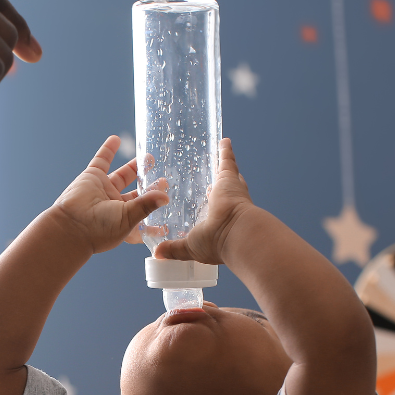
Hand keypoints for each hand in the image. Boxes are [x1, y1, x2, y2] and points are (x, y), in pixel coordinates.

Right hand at [49, 135, 168, 253]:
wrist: (71, 224)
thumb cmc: (99, 229)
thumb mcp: (128, 218)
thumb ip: (146, 205)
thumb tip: (166, 197)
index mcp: (124, 220)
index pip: (144, 213)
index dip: (155, 208)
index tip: (168, 200)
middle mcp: (114, 206)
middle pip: (135, 193)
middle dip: (148, 185)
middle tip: (162, 178)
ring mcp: (103, 190)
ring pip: (122, 175)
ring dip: (134, 167)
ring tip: (149, 158)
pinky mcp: (92, 177)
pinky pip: (102, 160)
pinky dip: (108, 150)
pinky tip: (116, 139)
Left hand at [153, 137, 254, 265]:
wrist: (237, 233)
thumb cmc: (216, 243)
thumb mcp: (190, 247)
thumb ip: (174, 248)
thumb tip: (158, 254)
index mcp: (216, 220)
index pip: (209, 209)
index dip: (204, 203)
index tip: (198, 199)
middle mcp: (224, 204)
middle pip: (218, 189)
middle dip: (214, 184)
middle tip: (204, 178)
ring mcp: (228, 189)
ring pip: (221, 174)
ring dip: (216, 166)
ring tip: (208, 156)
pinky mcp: (229, 177)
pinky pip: (227, 159)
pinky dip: (225, 150)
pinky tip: (222, 140)